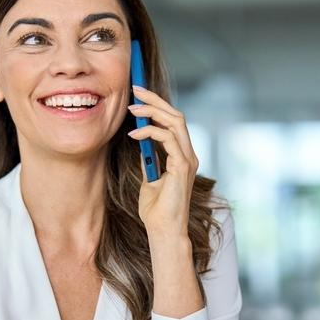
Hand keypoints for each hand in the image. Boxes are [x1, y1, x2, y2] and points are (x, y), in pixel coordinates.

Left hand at [127, 85, 198, 238]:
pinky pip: (168, 139)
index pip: (173, 122)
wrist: (163, 230)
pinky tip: (134, 135)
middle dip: (156, 99)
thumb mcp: (149, 179)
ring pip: (175, 121)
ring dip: (152, 111)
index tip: (139, 95)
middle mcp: (188, 155)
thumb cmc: (156, 210)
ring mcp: (188, 160)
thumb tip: (142, 144)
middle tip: (135, 89)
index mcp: (182, 156)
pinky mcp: (182, 167)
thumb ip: (150, 161)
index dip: (158, 105)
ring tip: (131, 109)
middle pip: (176, 115)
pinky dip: (150, 132)